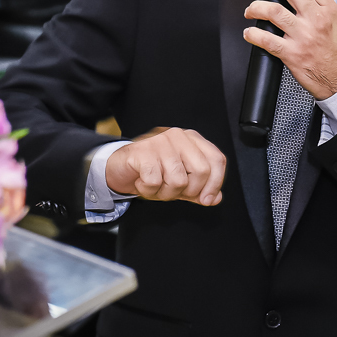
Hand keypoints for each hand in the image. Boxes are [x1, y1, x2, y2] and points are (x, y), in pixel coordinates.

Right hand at [106, 127, 226, 203]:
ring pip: (178, 180)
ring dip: (165, 193)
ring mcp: (161, 142)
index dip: (215, 183)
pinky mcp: (143, 152)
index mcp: (192, 139)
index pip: (217, 159)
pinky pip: (155, 182)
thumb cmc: (151, 171)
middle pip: (201, 171)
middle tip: (173, 192)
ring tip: (155, 186)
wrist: (119, 167)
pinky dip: (148, 190)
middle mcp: (179, 136)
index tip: (207, 199)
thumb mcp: (179, 181)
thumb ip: (198, 189)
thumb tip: (215, 198)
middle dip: (189, 191)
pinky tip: (142, 182)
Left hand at [243, 0, 336, 100]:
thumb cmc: (336, 49)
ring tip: (251, 10)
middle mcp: (316, 19)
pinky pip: (266, 40)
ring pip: (273, 11)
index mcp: (327, 7)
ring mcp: (304, 36)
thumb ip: (315, 3)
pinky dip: (253, 34)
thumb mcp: (334, 19)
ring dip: (255, 8)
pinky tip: (250, 33)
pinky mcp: (293, 54)